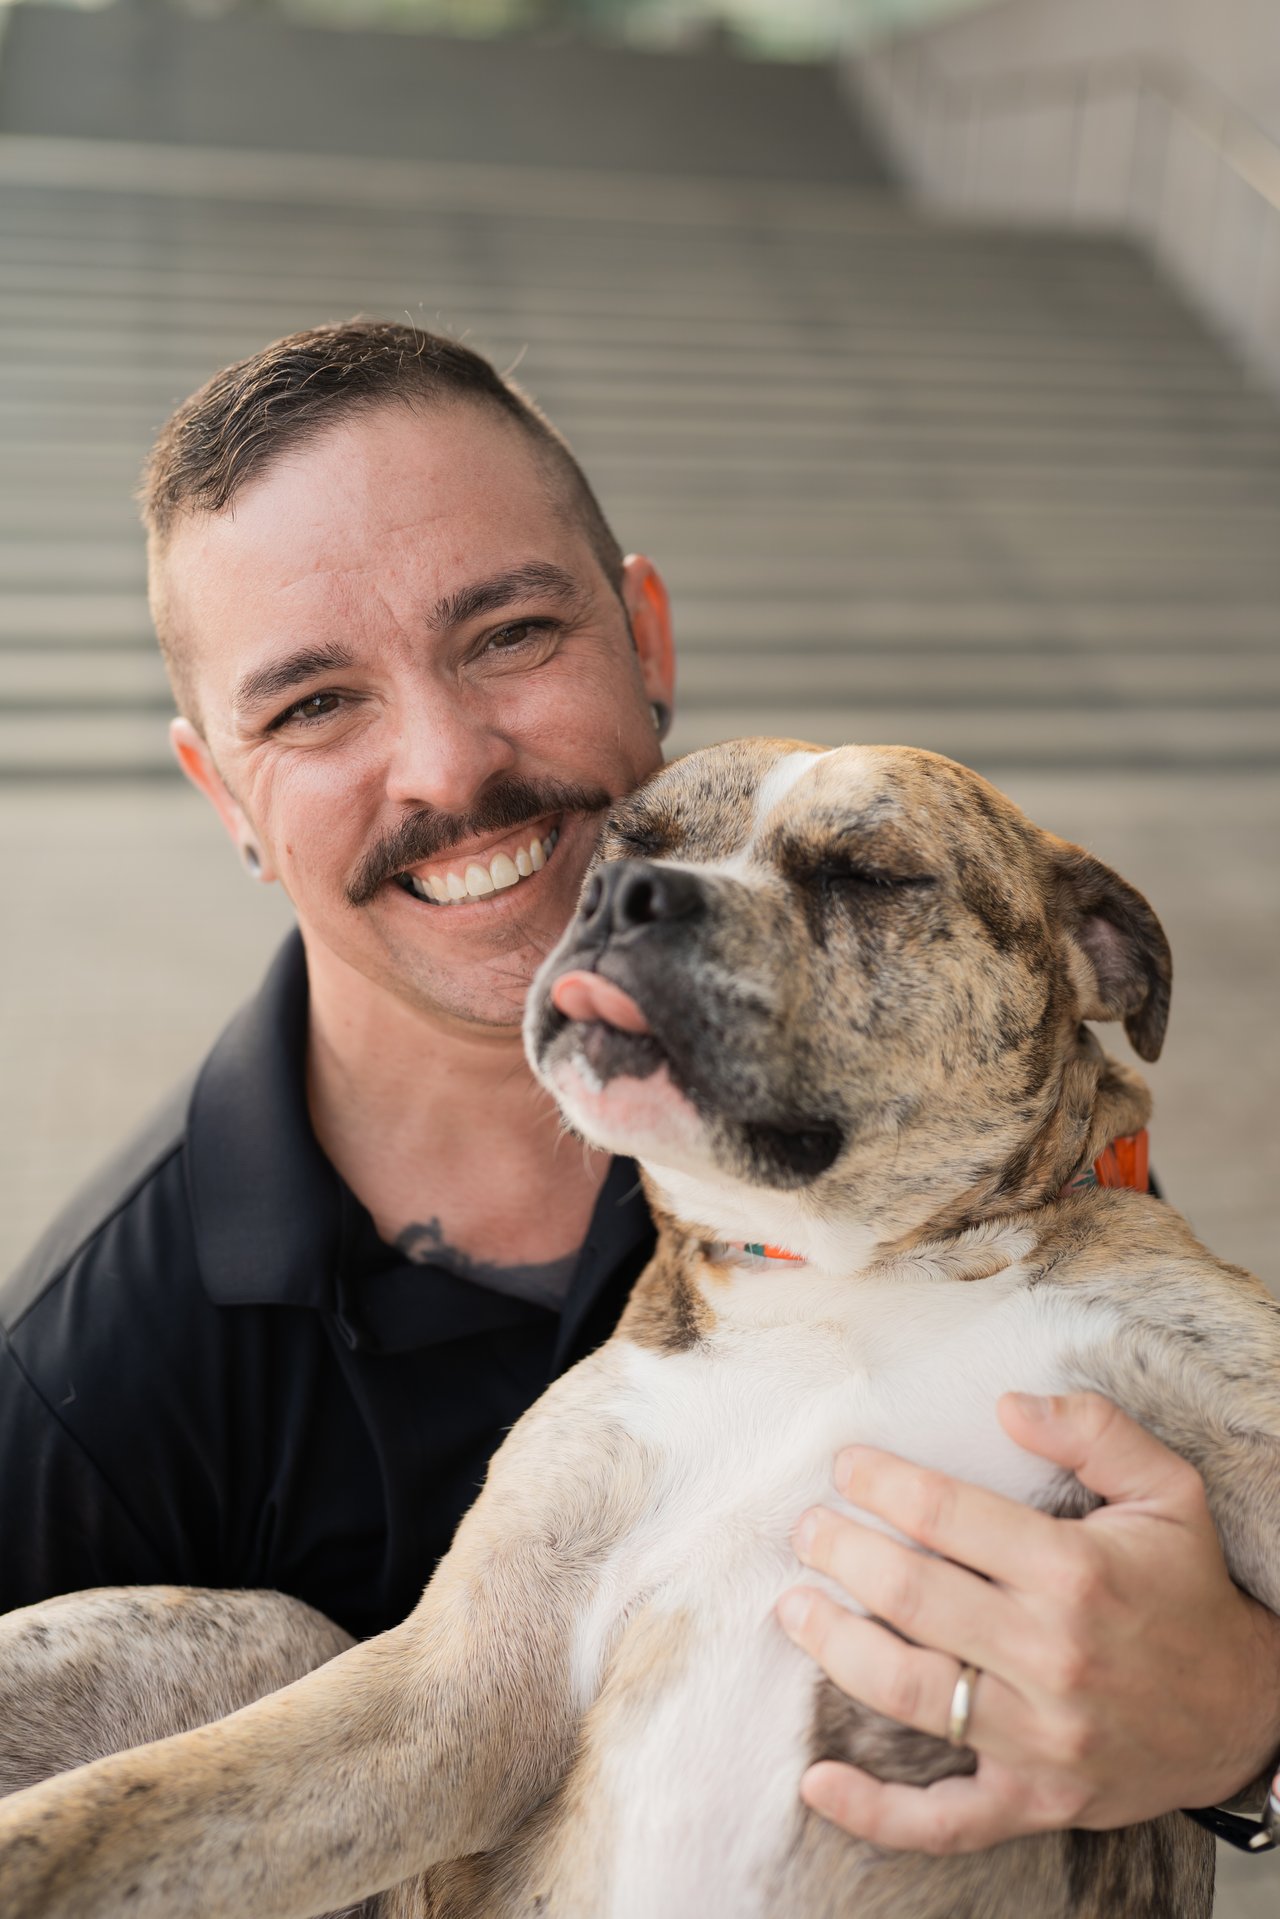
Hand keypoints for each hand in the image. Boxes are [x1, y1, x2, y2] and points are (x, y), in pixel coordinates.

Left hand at [776, 1391, 1279, 1853]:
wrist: (1248, 1711)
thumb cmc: (1189, 1590)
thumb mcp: (1168, 1490)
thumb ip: (1094, 1431)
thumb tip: (1008, 1404)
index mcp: (1074, 1572)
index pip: (947, 1514)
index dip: (882, 1483)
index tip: (845, 1467)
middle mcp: (1051, 1656)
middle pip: (911, 1595)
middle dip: (841, 1553)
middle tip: (807, 1530)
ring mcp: (1040, 1738)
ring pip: (908, 1692)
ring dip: (834, 1646)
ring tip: (795, 1607)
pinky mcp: (1035, 1800)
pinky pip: (943, 1820)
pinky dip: (874, 1810)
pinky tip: (817, 1780)